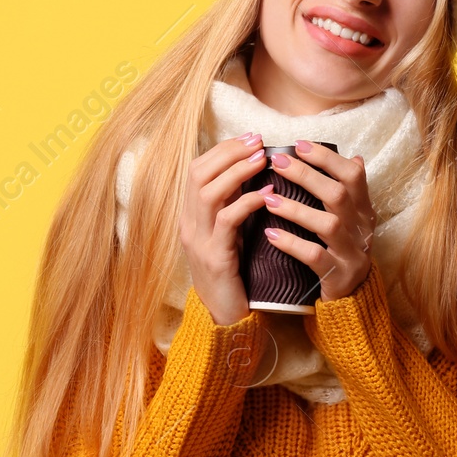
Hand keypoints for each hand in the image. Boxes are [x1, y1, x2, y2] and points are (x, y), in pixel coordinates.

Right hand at [178, 131, 271, 326]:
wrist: (225, 318)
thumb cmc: (234, 273)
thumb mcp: (230, 234)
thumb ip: (234, 206)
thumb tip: (255, 174)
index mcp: (190, 217)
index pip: (196, 170)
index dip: (221, 150)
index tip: (249, 138)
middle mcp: (189, 225)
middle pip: (198, 174)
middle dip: (229, 153)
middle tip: (257, 141)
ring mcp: (199, 241)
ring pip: (209, 193)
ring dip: (237, 171)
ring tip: (262, 159)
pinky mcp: (215, 257)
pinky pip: (227, 221)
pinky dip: (247, 202)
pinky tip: (267, 194)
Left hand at [259, 141, 374, 301]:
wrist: (352, 299)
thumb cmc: (342, 249)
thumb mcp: (350, 220)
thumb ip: (348, 192)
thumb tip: (355, 157)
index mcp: (363, 210)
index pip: (352, 176)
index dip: (327, 158)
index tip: (298, 145)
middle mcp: (361, 228)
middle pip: (337, 194)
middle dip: (306, 175)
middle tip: (275, 162)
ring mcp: (350, 252)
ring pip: (327, 224)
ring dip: (295, 209)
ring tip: (267, 198)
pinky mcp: (337, 275)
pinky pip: (315, 257)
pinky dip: (292, 244)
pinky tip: (271, 235)